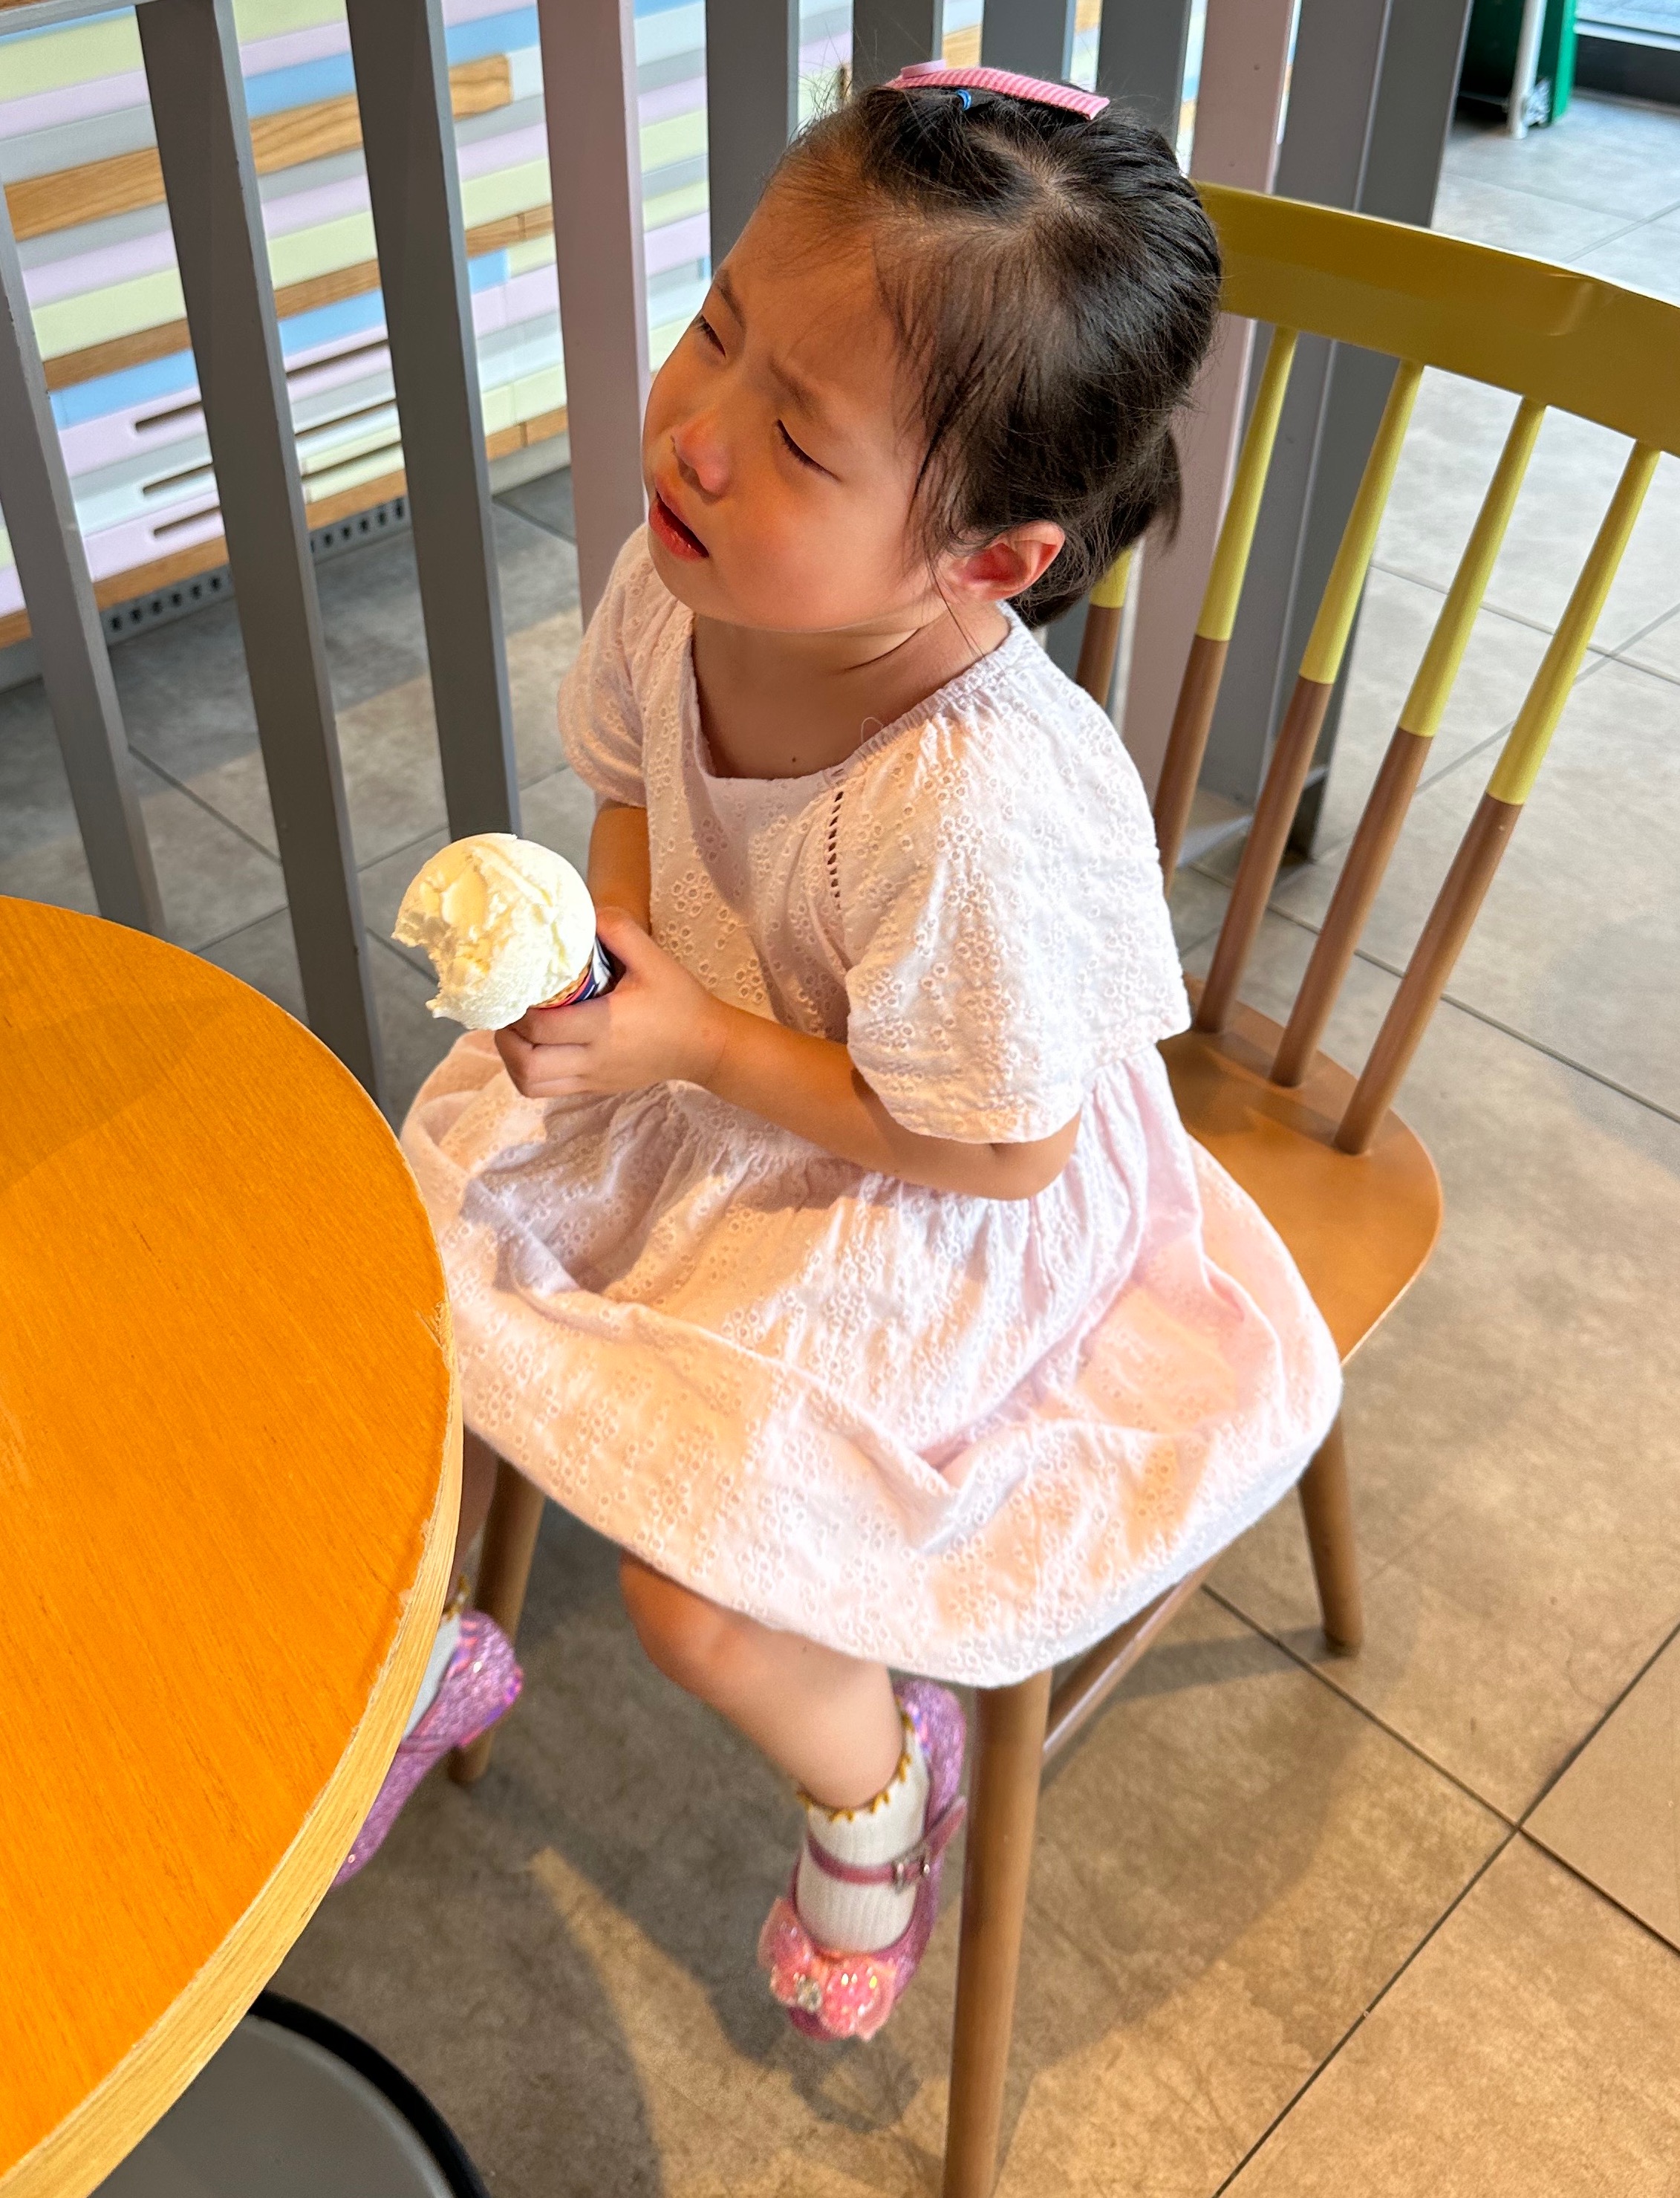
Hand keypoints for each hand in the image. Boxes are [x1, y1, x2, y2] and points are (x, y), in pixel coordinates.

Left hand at [493, 907, 728, 1098]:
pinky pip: (546, 1090)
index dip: (516, 1011)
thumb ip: (618, 931)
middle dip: (506, 1038)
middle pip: (527, 1064)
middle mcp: (592, 1058)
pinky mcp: (594, 1088)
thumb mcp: (654, 959)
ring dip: (513, 1059)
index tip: (515, 989)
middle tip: (508, 1012)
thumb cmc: (679, 1002)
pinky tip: (534, 1047)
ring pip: (531, 1083)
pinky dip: (528, 1072)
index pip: (541, 1028)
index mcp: (604, 1025)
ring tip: (516, 1032)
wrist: (705, 1046)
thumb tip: (583, 912)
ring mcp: (592, 1078)